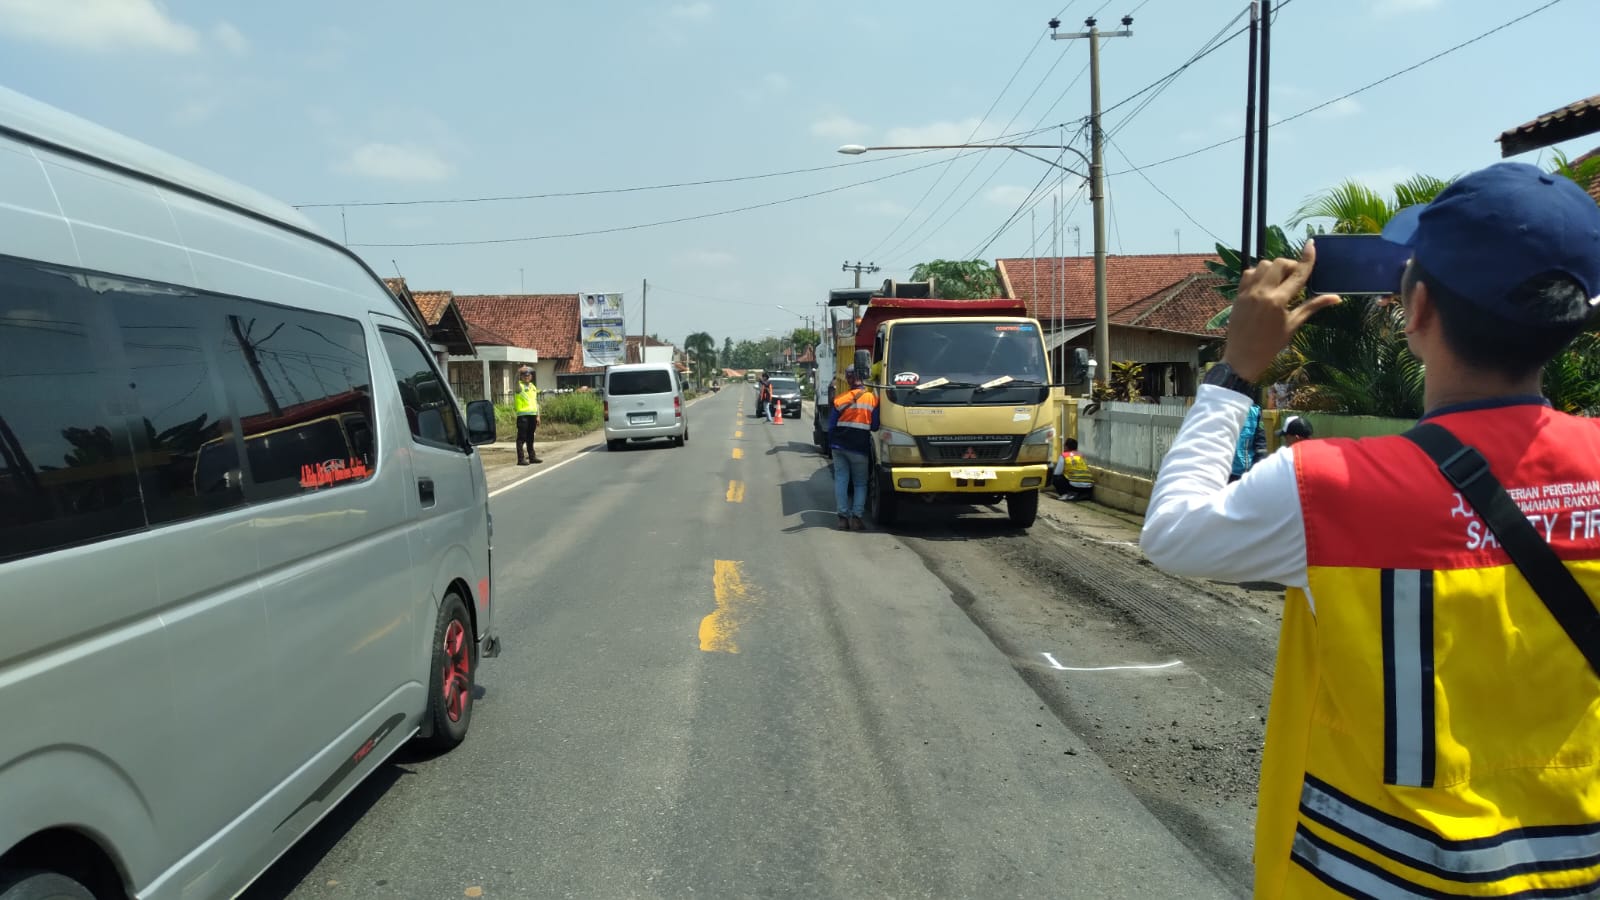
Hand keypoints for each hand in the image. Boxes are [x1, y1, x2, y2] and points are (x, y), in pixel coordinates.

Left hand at [1222, 240, 1340, 381]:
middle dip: (1290, 266)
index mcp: (1278, 301)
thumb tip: (1337, 298)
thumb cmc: (1271, 344)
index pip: (1297, 274)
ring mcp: (1248, 292)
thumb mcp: (1293, 325)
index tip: (1312, 244)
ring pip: (1262, 265)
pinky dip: (1258, 273)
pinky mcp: (1238, 294)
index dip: (1307, 258)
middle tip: (1296, 278)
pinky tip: (1264, 284)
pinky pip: (1248, 273)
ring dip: (1274, 268)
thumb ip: (1313, 307)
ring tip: (1280, 281)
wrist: (1242, 357)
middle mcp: (1262, 292)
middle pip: (1279, 264)